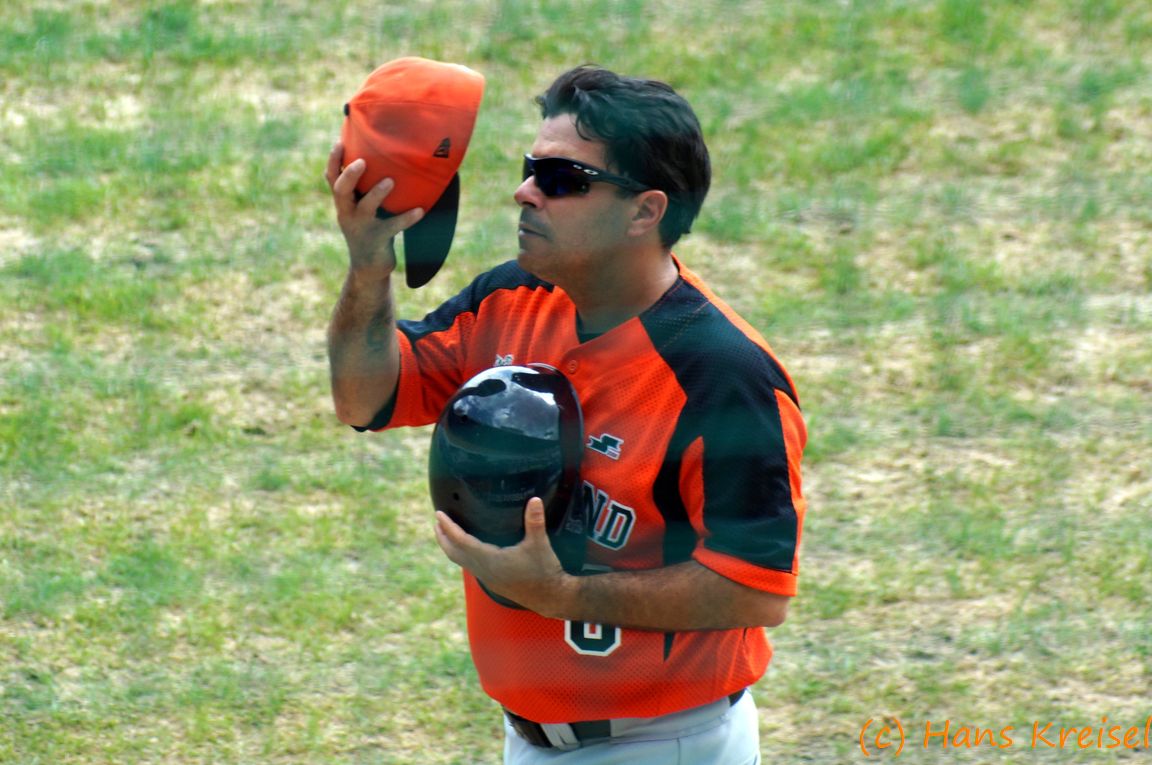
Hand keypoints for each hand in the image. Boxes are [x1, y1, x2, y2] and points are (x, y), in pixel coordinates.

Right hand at [325, 141, 424, 272]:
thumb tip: (388, 158)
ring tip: (390, 181)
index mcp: (343, 202)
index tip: (339, 142)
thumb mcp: (362, 208)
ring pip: (365, 209)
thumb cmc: (369, 229)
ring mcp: (362, 228)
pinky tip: (420, 211)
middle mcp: (348, 213)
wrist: (369, 268)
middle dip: (349, 176)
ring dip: (376, 194)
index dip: (333, 161)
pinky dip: (406, 219)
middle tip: (361, 161)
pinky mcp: (377, 240)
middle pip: (340, 191)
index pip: (332, 178)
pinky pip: (392, 228)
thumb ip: (365, 189)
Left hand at [434, 497, 572, 617]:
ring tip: (446, 533)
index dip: (448, 527)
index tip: (438, 515)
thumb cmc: (544, 570)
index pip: (461, 541)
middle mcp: (484, 569)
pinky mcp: (492, 581)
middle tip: (436, 521)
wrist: (549, 598)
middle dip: (442, 537)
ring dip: (451, 546)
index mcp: (490, 559)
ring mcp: (487, 577)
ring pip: (460, 561)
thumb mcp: (540, 544)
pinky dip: (462, 554)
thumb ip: (535, 522)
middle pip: (454, 553)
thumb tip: (535, 499)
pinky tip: (468, 548)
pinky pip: (469, 565)